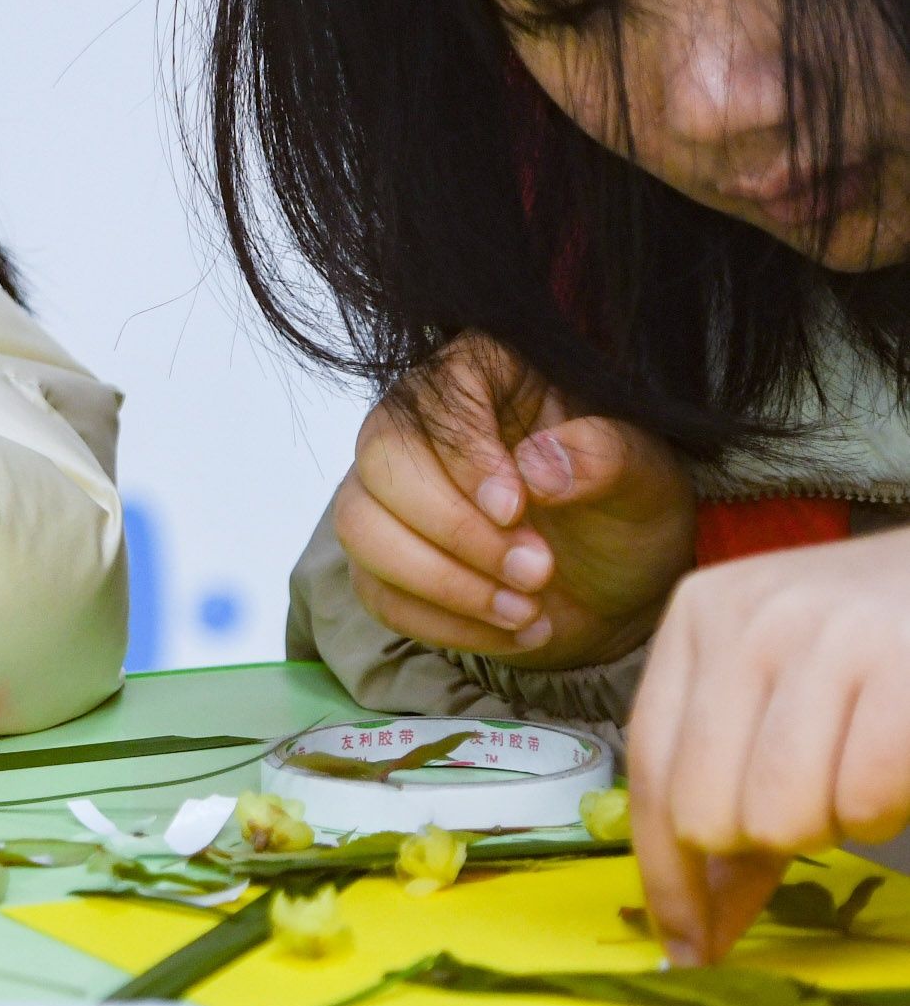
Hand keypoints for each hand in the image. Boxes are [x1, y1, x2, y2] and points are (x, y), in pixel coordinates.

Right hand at [331, 332, 693, 668]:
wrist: (616, 581)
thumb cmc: (626, 508)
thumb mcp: (645, 477)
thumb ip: (603, 458)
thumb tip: (538, 468)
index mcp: (482, 376)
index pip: (437, 396)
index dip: (464, 455)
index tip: (514, 509)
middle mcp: (415, 427)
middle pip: (382, 462)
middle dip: (456, 530)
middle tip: (537, 570)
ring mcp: (386, 495)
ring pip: (361, 528)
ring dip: (442, 583)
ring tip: (527, 610)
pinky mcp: (381, 560)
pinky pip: (378, 593)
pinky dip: (446, 624)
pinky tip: (515, 630)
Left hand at [631, 528, 909, 963]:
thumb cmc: (878, 646)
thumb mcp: (781, 689)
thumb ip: (728, 788)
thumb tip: (690, 930)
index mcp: (699, 618)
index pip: (649, 769)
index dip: (665, 873)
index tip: (683, 946)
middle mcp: (748, 620)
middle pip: (706, 811)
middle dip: (763, 842)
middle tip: (816, 805)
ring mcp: (826, 636)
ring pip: (782, 818)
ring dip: (834, 825)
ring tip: (861, 774)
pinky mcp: (901, 664)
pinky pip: (864, 798)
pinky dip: (884, 810)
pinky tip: (896, 766)